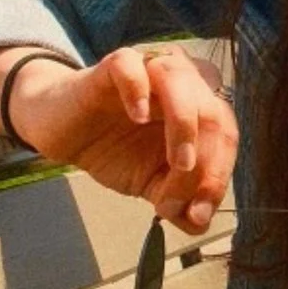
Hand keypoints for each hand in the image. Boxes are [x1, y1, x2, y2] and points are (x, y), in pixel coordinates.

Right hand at [0, 44, 236, 235]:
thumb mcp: (148, 181)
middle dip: (202, 163)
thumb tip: (199, 223)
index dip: (219, 175)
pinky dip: (138, 90)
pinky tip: (135, 117)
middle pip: (212, 111)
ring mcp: (148, 67)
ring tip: (176, 163)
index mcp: (199, 105)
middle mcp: (182, 80)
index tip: (198, 214)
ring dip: (184, 127)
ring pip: (180, 81)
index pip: (226, 133)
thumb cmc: (113, 148)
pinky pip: (131, 65)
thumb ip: (176, 199)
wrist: (62, 130)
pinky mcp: (111, 66)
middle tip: (174, 202)